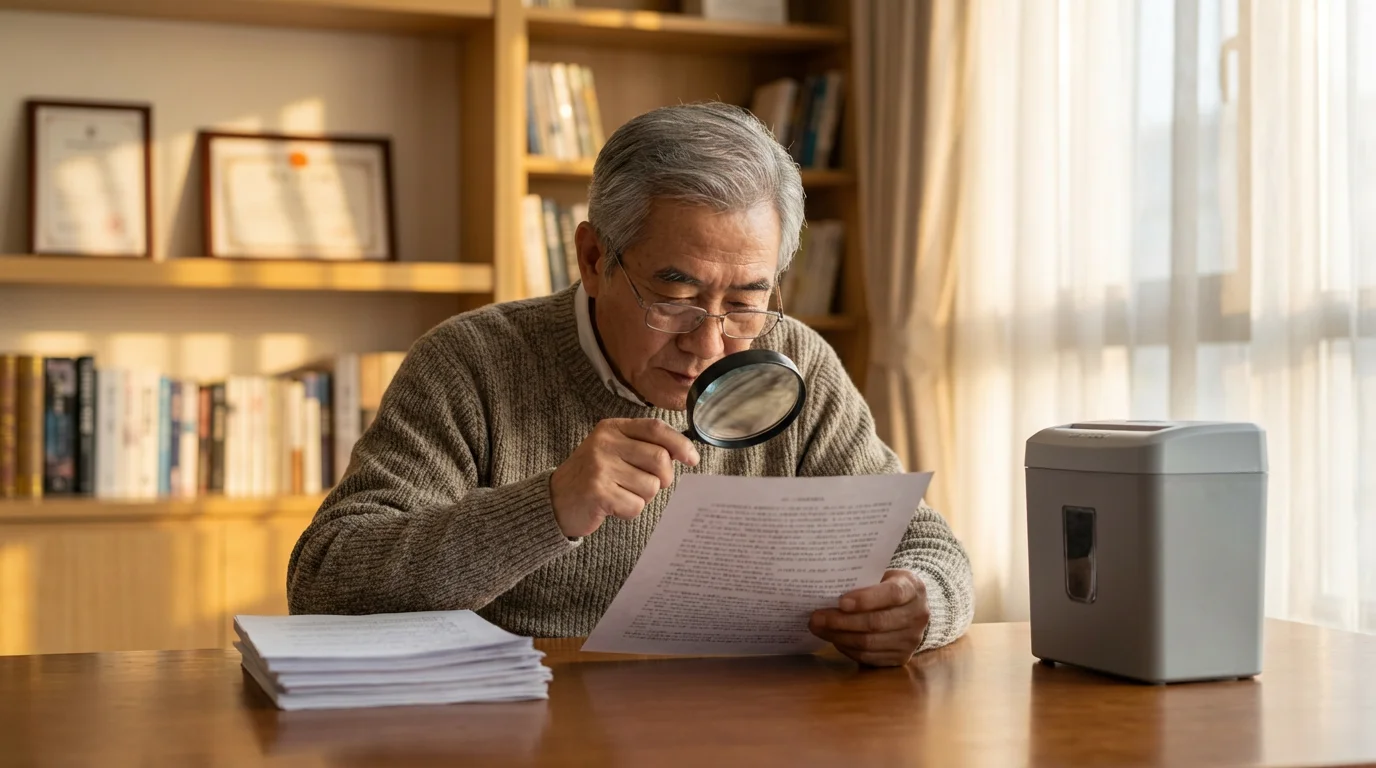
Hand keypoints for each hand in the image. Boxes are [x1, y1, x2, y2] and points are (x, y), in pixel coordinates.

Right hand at [550, 418, 699, 537]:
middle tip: (648, 485)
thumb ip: (643, 446)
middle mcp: (605, 443)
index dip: (680, 444)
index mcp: (612, 428)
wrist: (555, 500)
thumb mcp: (613, 450)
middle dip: (663, 479)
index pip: (656, 428)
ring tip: (621, 494)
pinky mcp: (598, 492)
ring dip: (642, 497)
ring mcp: (600, 467)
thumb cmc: (593, 477)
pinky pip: (636, 505)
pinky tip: (612, 506)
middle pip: (660, 460)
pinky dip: (629, 511)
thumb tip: (685, 454)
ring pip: (651, 486)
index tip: (692, 459)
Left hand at [809, 569, 929, 666]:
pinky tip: (835, 639)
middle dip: (842, 621)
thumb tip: (826, 589)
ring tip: (819, 628)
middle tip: (816, 618)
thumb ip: (863, 581)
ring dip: (839, 637)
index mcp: (913, 588)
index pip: (891, 594)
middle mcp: (918, 615)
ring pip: (869, 643)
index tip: (840, 601)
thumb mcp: (883, 575)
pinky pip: (869, 657)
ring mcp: (911, 640)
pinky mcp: (902, 658)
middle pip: (876, 623)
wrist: (913, 607)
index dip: (865, 599)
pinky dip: (847, 649)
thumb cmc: (888, 585)